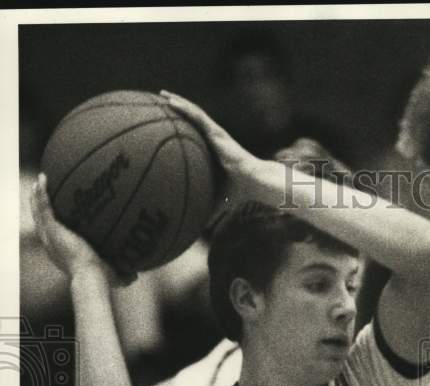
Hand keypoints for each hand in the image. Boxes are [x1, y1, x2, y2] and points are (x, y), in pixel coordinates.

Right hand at [30, 175, 134, 285]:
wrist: (92, 276)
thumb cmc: (101, 280)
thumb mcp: (112, 275)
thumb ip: (122, 273)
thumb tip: (136, 276)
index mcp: (62, 254)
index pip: (54, 236)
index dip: (52, 225)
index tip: (57, 214)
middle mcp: (52, 245)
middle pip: (42, 222)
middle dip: (40, 206)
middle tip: (42, 192)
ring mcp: (49, 237)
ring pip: (39, 212)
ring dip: (37, 196)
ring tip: (40, 181)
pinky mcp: (52, 230)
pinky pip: (44, 207)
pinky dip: (42, 193)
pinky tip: (44, 179)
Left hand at [160, 91, 263, 212]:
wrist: (254, 181)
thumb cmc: (239, 191)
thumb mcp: (218, 200)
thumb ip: (206, 210)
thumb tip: (196, 230)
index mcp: (212, 151)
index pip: (194, 136)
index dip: (181, 128)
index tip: (166, 124)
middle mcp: (213, 139)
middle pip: (191, 120)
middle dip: (176, 110)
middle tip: (159, 102)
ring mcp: (215, 133)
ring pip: (193, 113)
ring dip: (177, 103)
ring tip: (162, 95)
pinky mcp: (217, 131)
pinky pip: (197, 116)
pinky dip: (184, 107)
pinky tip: (171, 101)